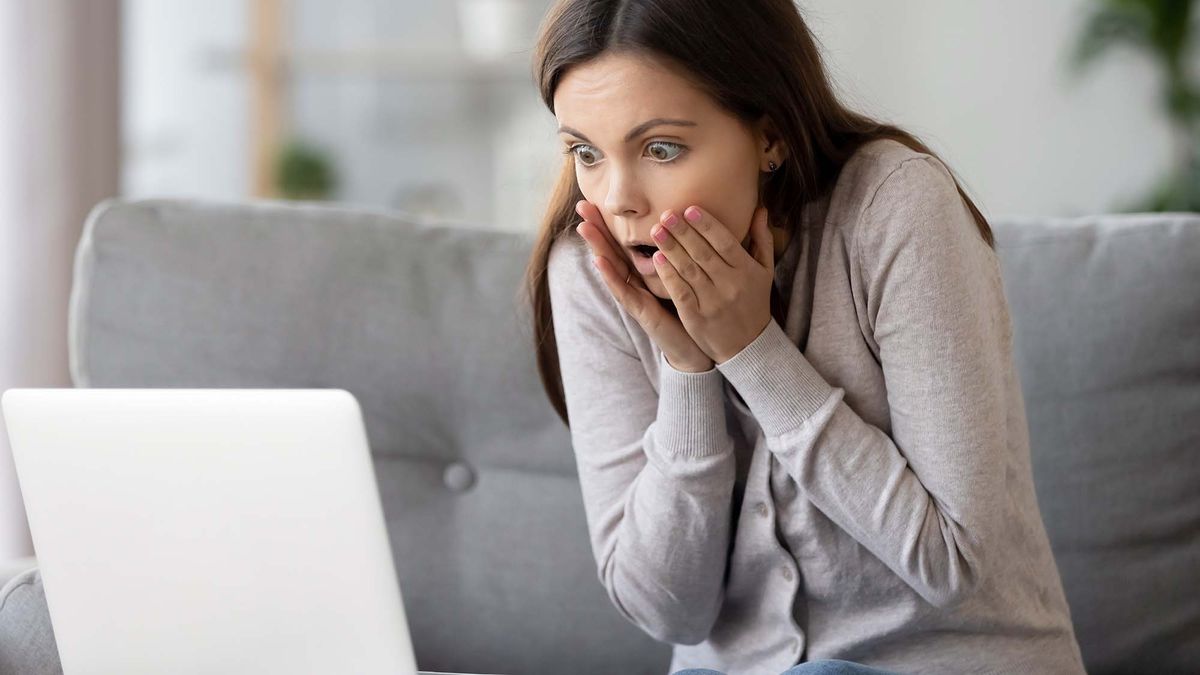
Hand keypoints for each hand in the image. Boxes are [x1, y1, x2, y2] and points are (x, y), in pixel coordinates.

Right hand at [573, 199, 714, 372]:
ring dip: (597, 248)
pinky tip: (599, 262)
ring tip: (584, 228)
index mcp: (646, 273)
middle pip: (612, 251)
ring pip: (612, 269)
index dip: (610, 222)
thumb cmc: (693, 310)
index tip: (596, 198)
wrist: (697, 348)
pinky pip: (624, 292)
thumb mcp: (687, 276)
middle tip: (581, 205)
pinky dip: (611, 277)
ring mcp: (636, 298)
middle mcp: (636, 284)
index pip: (624, 242)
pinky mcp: (641, 312)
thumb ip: (683, 254)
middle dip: (597, 228)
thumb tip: (689, 224)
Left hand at [649, 205, 774, 364]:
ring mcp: (712, 302)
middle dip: (683, 232)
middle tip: (666, 214)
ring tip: (657, 231)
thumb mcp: (765, 271)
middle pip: (703, 253)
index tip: (690, 209)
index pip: (725, 243)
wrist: (748, 345)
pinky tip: (656, 259)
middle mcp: (730, 285)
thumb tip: (760, 209)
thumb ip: (761, 239)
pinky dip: (668, 275)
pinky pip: (680, 292)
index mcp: (747, 271)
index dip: (707, 225)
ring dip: (671, 249)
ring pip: (689, 270)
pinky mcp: (696, 317)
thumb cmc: (754, 302)